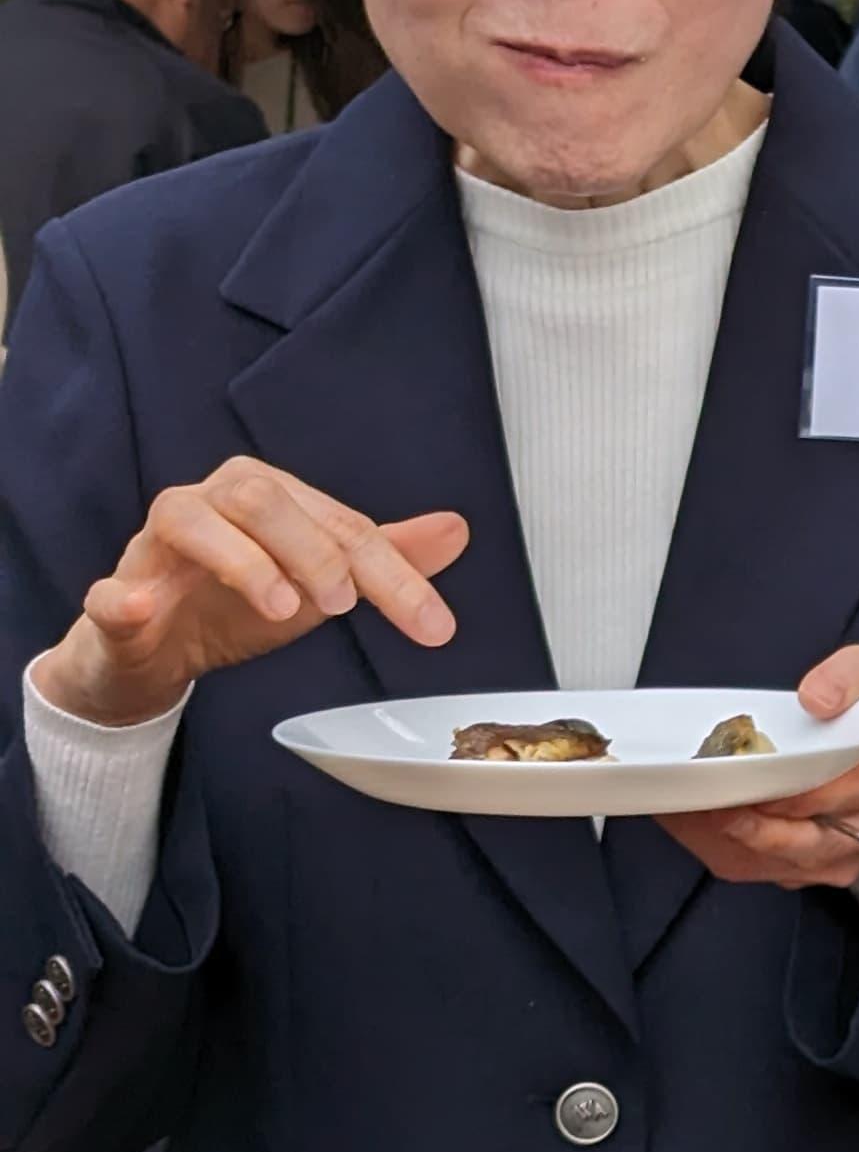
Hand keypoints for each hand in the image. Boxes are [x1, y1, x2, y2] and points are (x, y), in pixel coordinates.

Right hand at [34, 455, 464, 726]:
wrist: (153, 655)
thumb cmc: (235, 606)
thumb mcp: (320, 585)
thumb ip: (382, 558)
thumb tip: (456, 529)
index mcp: (267, 497)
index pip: (341, 524)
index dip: (394, 575)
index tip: (433, 627)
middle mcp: (210, 504)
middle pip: (265, 500)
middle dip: (315, 550)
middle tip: (342, 605)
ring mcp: (153, 546)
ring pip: (192, 522)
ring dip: (244, 562)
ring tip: (282, 608)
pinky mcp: (114, 594)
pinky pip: (108, 590)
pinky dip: (124, 597)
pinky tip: (143, 606)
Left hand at [659, 647, 858, 889]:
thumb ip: (851, 675)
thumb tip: (816, 699)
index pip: (825, 786)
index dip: (770, 781)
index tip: (724, 764)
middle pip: (790, 831)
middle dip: (734, 808)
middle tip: (689, 783)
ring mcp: (845, 862)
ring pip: (764, 858)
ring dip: (716, 832)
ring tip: (680, 800)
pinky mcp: (813, 876)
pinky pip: (753, 870)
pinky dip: (715, 845)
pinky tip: (692, 818)